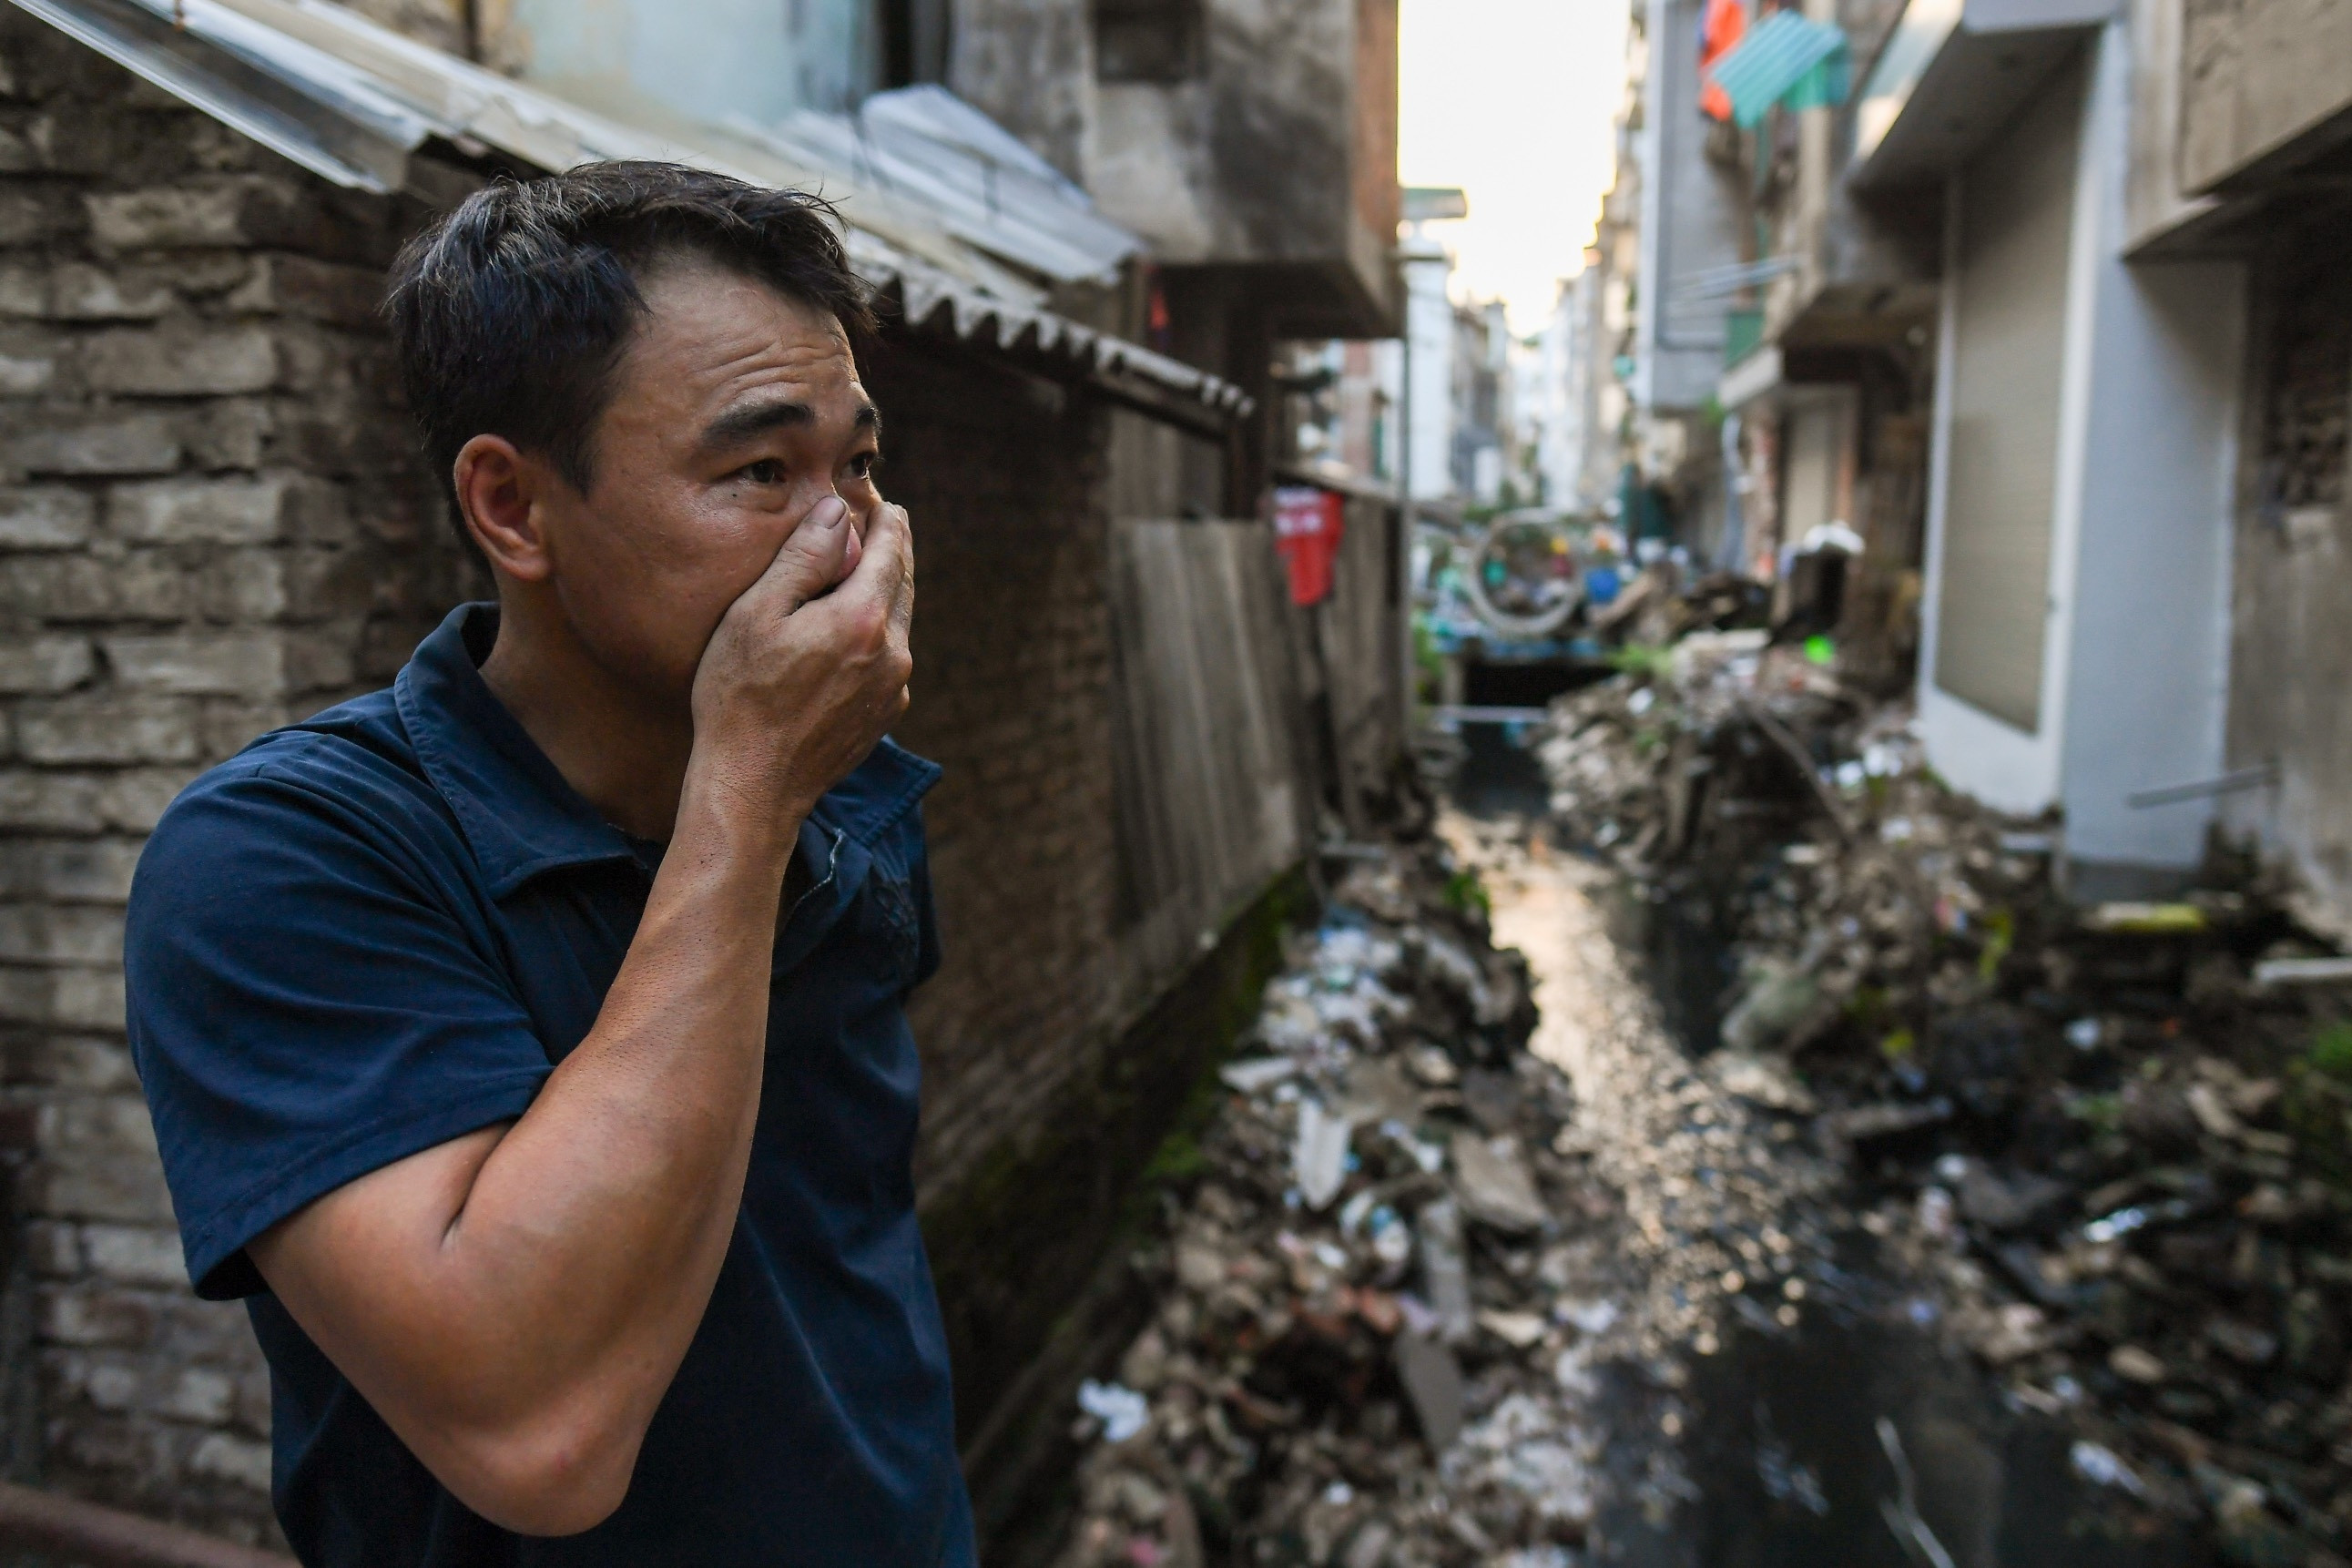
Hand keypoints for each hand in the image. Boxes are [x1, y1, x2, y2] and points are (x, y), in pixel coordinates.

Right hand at [689, 496, 913, 827]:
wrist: (754, 784)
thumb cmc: (740, 695)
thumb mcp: (757, 614)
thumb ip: (803, 559)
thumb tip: (838, 512)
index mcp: (862, 619)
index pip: (889, 553)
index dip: (887, 523)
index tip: (887, 503)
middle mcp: (892, 653)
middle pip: (902, 586)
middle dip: (896, 551)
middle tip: (890, 524)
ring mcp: (893, 689)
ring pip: (898, 624)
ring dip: (889, 592)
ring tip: (875, 569)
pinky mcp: (884, 714)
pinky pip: (890, 659)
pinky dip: (880, 633)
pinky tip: (860, 630)